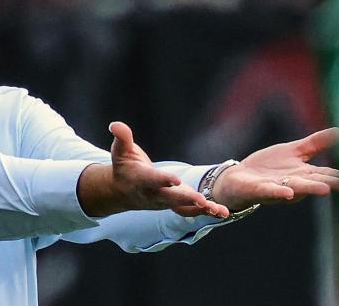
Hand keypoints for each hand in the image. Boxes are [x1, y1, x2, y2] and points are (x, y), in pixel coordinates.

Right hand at [77, 121, 229, 217]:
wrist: (122, 192)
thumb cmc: (124, 166)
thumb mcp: (121, 151)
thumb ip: (122, 138)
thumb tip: (115, 125)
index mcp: (140, 180)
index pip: (153, 180)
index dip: (163, 180)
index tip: (176, 179)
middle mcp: (153, 194)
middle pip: (171, 197)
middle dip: (187, 198)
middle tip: (202, 200)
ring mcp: (165, 202)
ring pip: (184, 208)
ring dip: (202, 210)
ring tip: (219, 210)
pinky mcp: (174, 205)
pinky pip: (190, 211)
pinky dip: (206, 212)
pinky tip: (223, 212)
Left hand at [211, 128, 338, 210]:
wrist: (240, 177)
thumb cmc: (269, 166)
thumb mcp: (294, 151)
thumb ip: (315, 143)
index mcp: (303, 174)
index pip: (324, 174)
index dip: (338, 174)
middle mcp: (294, 183)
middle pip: (313, 182)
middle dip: (328, 183)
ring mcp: (278, 187)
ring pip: (297, 189)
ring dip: (310, 189)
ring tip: (326, 190)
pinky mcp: (261, 189)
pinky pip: (272, 192)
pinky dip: (280, 192)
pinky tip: (289, 193)